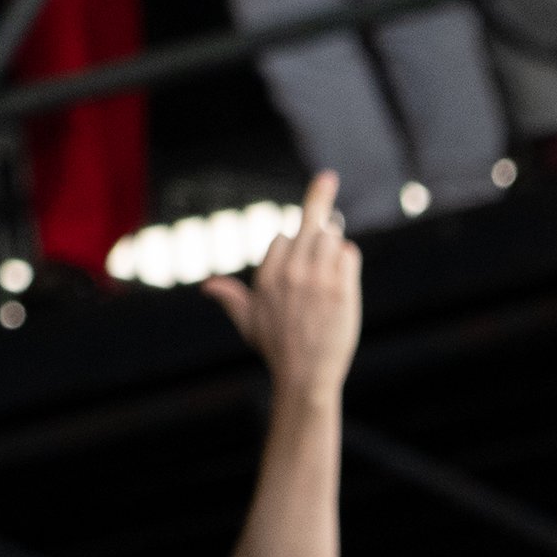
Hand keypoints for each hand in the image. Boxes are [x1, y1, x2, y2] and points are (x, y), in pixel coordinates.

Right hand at [201, 173, 359, 402]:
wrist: (306, 378)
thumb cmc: (276, 351)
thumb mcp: (248, 322)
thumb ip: (230, 298)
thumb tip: (208, 286)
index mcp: (267, 275)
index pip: (283, 237)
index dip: (294, 239)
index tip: (302, 237)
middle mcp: (290, 272)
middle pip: (309, 226)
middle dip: (320, 206)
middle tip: (328, 178)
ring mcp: (316, 279)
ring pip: (331, 236)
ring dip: (335, 237)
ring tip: (336, 240)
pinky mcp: (341, 289)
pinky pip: (349, 255)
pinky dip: (348, 257)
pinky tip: (345, 266)